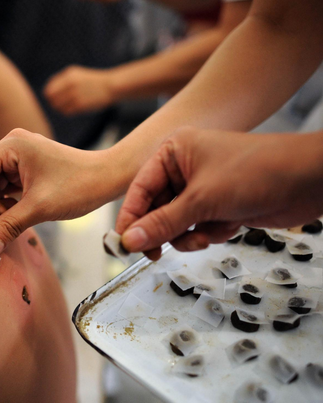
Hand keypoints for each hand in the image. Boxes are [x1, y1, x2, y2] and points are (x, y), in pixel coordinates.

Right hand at [0, 129, 112, 257]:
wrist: (107, 178)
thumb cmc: (79, 186)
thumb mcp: (40, 208)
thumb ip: (8, 226)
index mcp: (11, 145)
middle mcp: (11, 145)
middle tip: (3, 223)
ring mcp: (18, 156)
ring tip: (14, 218)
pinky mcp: (24, 167)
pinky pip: (3, 185)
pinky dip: (5, 202)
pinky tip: (18, 213)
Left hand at [44, 66, 114, 114]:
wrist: (110, 86)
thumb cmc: (92, 81)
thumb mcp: (77, 75)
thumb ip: (62, 81)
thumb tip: (48, 93)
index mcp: (69, 75)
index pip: (49, 88)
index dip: (49, 95)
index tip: (54, 98)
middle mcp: (71, 83)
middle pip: (51, 98)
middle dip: (53, 102)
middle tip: (59, 104)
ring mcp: (76, 94)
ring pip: (58, 106)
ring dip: (60, 108)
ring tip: (66, 107)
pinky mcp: (81, 104)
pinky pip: (66, 111)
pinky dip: (67, 112)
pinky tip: (73, 109)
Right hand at [115, 127, 322, 258]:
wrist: (308, 180)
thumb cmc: (257, 171)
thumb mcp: (202, 200)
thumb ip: (163, 223)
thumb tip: (130, 241)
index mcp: (174, 152)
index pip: (139, 189)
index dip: (130, 218)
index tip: (123, 243)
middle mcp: (184, 168)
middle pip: (156, 208)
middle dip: (163, 230)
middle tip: (155, 253)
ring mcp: (202, 187)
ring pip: (176, 222)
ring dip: (187, 234)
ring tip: (205, 235)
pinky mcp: (218, 204)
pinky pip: (197, 226)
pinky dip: (209, 233)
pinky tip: (226, 227)